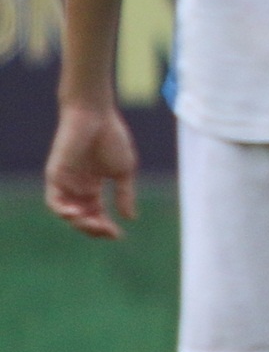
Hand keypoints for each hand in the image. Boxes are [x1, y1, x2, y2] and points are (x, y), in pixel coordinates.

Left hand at [45, 102, 139, 239]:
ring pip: (68, 213)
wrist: (95, 115)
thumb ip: (125, 194)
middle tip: (109, 232)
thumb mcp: (124, 171)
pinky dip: (64, 211)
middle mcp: (77, 187)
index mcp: (93, 186)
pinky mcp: (55, 176)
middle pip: (82, 217)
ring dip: (81, 223)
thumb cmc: (111, 138)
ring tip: (96, 225)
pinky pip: (54, 201)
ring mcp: (65, 182)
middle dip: (95, 228)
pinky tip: (78, 214)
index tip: (118, 235)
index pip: (96, 214)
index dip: (106, 227)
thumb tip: (130, 218)